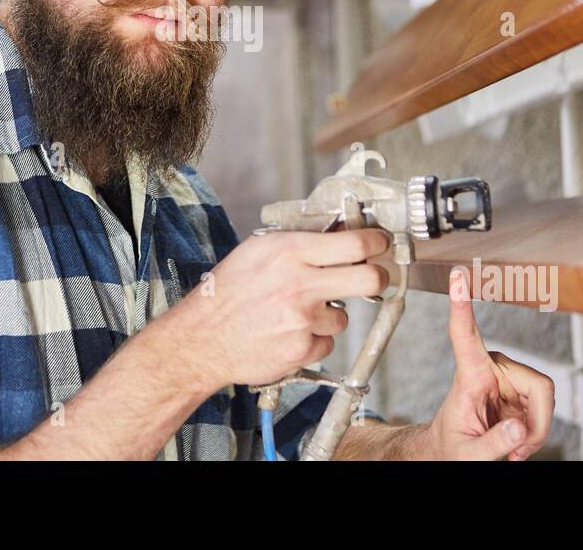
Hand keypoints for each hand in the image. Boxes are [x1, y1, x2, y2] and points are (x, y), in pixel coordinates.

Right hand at [171, 227, 390, 387]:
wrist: (201, 338)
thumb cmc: (227, 291)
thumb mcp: (258, 250)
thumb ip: (299, 240)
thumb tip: (340, 232)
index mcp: (290, 252)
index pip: (355, 243)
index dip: (377, 242)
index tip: (381, 243)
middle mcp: (300, 284)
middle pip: (369, 279)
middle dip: (377, 277)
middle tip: (372, 277)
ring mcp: (302, 320)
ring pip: (343, 315)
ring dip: (327, 315)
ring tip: (295, 313)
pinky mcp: (301, 350)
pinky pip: (326, 342)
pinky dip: (312, 339)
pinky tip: (286, 333)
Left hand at [416, 267, 554, 459]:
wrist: (453, 452)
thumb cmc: (451, 447)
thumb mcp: (466, 454)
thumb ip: (494, 443)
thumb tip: (520, 429)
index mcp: (470, 374)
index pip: (464, 335)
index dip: (461, 304)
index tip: (457, 276)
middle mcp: (492, 367)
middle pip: (538, 385)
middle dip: (537, 425)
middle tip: (518, 451)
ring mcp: (509, 377)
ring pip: (546, 398)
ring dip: (537, 431)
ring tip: (515, 448)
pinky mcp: (521, 388)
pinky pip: (545, 407)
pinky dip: (537, 431)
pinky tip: (519, 440)